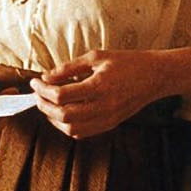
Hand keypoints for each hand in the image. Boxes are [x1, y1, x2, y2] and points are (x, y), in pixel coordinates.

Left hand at [31, 49, 165, 140]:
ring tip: (47, 104)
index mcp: (100, 86)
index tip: (35, 81)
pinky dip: (67, 126)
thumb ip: (69, 68)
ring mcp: (108, 118)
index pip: (61, 95)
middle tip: (37, 93)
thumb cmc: (126, 62)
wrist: (154, 76)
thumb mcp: (96, 57)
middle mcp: (104, 106)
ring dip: (53, 118)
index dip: (43, 89)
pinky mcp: (110, 124)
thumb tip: (46, 77)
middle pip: (63, 115)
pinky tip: (62, 113)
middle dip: (44, 105)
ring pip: (71, 128)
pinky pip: (82, 133)